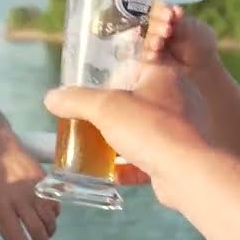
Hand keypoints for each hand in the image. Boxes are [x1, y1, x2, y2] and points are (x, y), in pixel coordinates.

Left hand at [0, 143, 58, 239]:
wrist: (4, 154)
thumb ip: (4, 228)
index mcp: (1, 207)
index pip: (15, 234)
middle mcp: (18, 199)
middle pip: (35, 229)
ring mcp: (34, 191)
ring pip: (48, 219)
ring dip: (49, 232)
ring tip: (46, 237)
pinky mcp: (46, 184)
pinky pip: (55, 207)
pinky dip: (54, 216)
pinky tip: (49, 219)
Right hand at [44, 62, 208, 205]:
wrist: (188, 172)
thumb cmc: (150, 129)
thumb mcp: (104, 107)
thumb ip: (75, 100)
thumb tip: (51, 98)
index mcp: (165, 76)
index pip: (133, 68)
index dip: (109, 79)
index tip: (90, 95)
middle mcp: (179, 98)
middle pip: (136, 100)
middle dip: (110, 114)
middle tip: (88, 123)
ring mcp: (183, 128)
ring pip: (143, 129)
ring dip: (119, 140)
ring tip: (96, 147)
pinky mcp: (181, 156)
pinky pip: (150, 155)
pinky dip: (130, 164)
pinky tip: (112, 172)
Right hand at [143, 3, 219, 76]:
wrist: (203, 67)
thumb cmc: (201, 45)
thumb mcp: (195, 30)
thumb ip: (182, 21)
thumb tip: (174, 8)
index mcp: (171, 18)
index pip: (160, 9)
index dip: (162, 10)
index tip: (170, 15)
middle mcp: (160, 29)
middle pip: (152, 23)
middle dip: (158, 26)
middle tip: (168, 31)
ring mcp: (154, 44)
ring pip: (148, 38)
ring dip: (153, 39)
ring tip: (160, 43)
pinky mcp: (151, 58)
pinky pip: (145, 55)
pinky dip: (149, 54)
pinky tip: (155, 55)